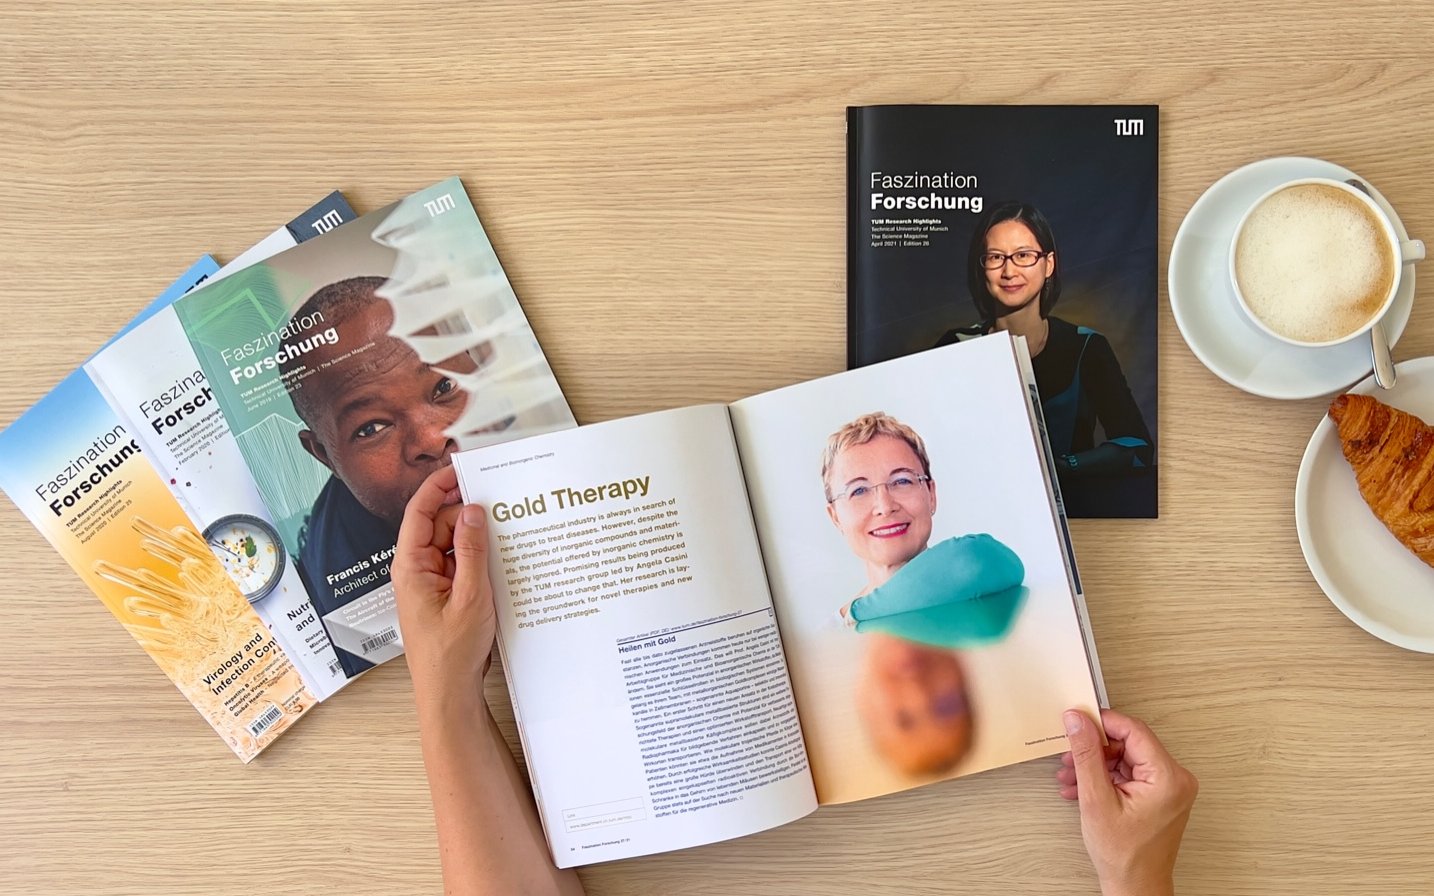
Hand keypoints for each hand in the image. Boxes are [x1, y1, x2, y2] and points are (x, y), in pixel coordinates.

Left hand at [392, 464, 495, 715]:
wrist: (449, 693)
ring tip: (505, 536)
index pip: (420, 511)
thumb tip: (473, 510)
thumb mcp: (470, 597)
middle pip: (441, 524)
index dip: (439, 484)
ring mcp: (431, 582)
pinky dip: (479, 559)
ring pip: (454, 544)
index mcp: (411, 566)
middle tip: (500, 504)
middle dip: (467, 514)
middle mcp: (417, 570)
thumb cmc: (451, 654)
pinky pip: (461, 564)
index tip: (462, 466)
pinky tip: (500, 560)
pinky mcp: (446, 594)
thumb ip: (471, 550)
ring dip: (476, 539)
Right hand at [1057, 708, 1197, 895]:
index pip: (1133, 730)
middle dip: (1095, 749)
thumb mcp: (1096, 800)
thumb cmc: (1124, 856)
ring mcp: (1169, 787)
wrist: (1135, 887)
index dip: (1102, 723)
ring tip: (1071, 776)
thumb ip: (1086, 755)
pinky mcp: (1160, 794)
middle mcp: (1175, 779)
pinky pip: (1129, 772)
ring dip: (1096, 764)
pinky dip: (1105, 777)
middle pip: (1129, 743)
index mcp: (1167, 777)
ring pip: (1126, 757)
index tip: (1078, 721)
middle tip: (1070, 756)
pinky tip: (1083, 786)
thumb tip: (1078, 721)